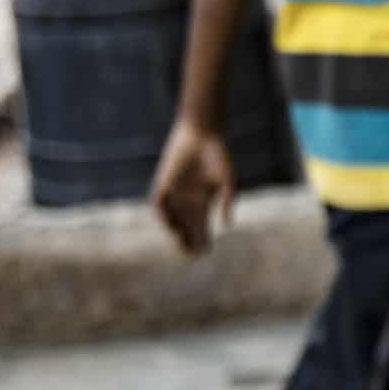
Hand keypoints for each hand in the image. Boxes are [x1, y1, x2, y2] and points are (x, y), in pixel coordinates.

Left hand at [151, 119, 234, 254]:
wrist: (202, 134)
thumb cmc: (218, 155)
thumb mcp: (227, 181)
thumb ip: (227, 202)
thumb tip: (228, 225)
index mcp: (204, 199)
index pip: (202, 226)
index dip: (204, 239)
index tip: (207, 252)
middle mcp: (187, 200)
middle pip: (186, 227)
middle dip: (189, 242)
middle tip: (193, 256)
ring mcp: (174, 194)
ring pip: (173, 220)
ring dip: (176, 234)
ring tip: (182, 246)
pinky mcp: (162, 185)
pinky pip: (160, 207)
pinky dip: (165, 218)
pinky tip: (172, 228)